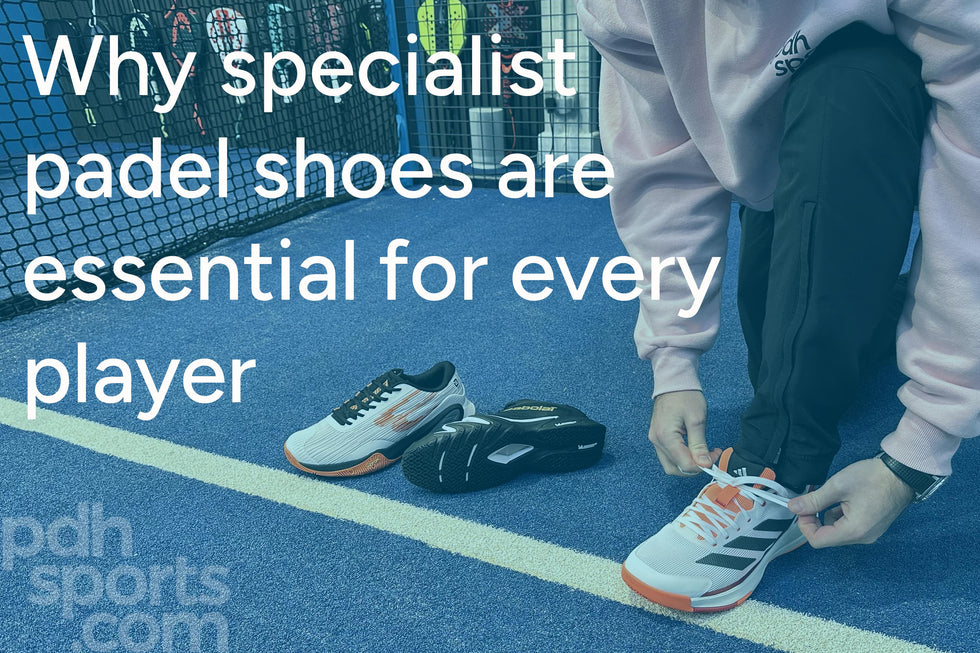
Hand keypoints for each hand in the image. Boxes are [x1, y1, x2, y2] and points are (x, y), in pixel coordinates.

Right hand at [649, 390, 720, 475]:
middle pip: (675, 469)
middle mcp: (657, 441)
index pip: (685, 464)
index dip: (702, 465)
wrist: (672, 382)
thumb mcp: (697, 420)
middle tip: (709, 456)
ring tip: (703, 452)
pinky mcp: (657, 437)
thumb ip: (699, 445)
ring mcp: (655, 440)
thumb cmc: (686, 396)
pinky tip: (692, 448)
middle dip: (694, 468)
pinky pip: (668, 456)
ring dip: (688, 464)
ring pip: (671, 465)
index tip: (715, 454)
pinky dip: (681, 457)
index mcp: (666, 437)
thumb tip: (705, 464)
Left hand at [787, 457, 915, 547]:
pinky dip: (840, 516)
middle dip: (815, 520)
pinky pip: (849, 528)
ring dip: (828, 517)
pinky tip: (845, 501)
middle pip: (827, 537)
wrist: (902, 473)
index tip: (803, 509)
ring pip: (837, 532)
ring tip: (835, 497)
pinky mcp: (873, 528)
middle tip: (814, 501)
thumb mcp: (837, 486)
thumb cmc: (873, 478)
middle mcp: (863, 538)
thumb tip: (793, 508)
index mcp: (854, 531)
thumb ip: (813, 500)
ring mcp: (870, 534)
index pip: (817, 541)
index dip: (805, 525)